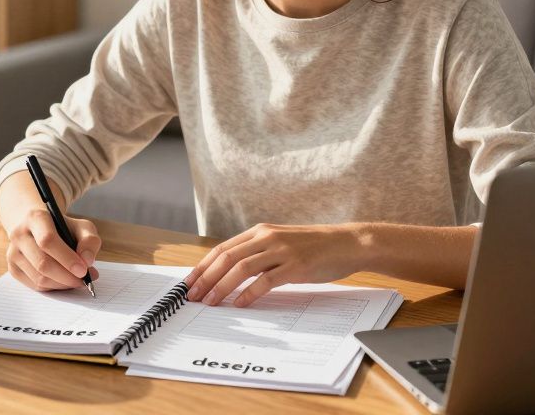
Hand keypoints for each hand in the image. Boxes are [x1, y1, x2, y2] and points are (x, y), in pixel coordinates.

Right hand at [0, 173, 101, 291]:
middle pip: (42, 263)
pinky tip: (64, 281)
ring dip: (62, 284)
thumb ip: (89, 240)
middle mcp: (19, 234)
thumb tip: (87, 261)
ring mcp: (13, 252)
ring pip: (39, 278)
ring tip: (77, 280)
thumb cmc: (62, 227)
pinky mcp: (13, 268)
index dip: (66, 258)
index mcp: (35, 218)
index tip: (83, 270)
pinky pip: (35, 285)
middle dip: (67, 276)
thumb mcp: (80, 226)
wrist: (37, 226)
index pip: (47, 240)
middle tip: (85, 280)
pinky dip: (53, 287)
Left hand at [182, 223, 367, 307]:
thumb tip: (230, 272)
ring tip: (210, 302)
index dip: (203, 266)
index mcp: (260, 231)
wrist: (346, 243)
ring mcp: (281, 251)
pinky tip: (240, 304)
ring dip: (222, 287)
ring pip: (242, 268)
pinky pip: (266, 281)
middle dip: (206, 278)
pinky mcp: (296, 266)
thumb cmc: (313, 247)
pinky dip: (250, 293)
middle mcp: (267, 237)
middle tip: (192, 296)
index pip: (222, 249)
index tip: (189, 282)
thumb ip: (258, 252)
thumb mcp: (280, 243)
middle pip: (227, 257)